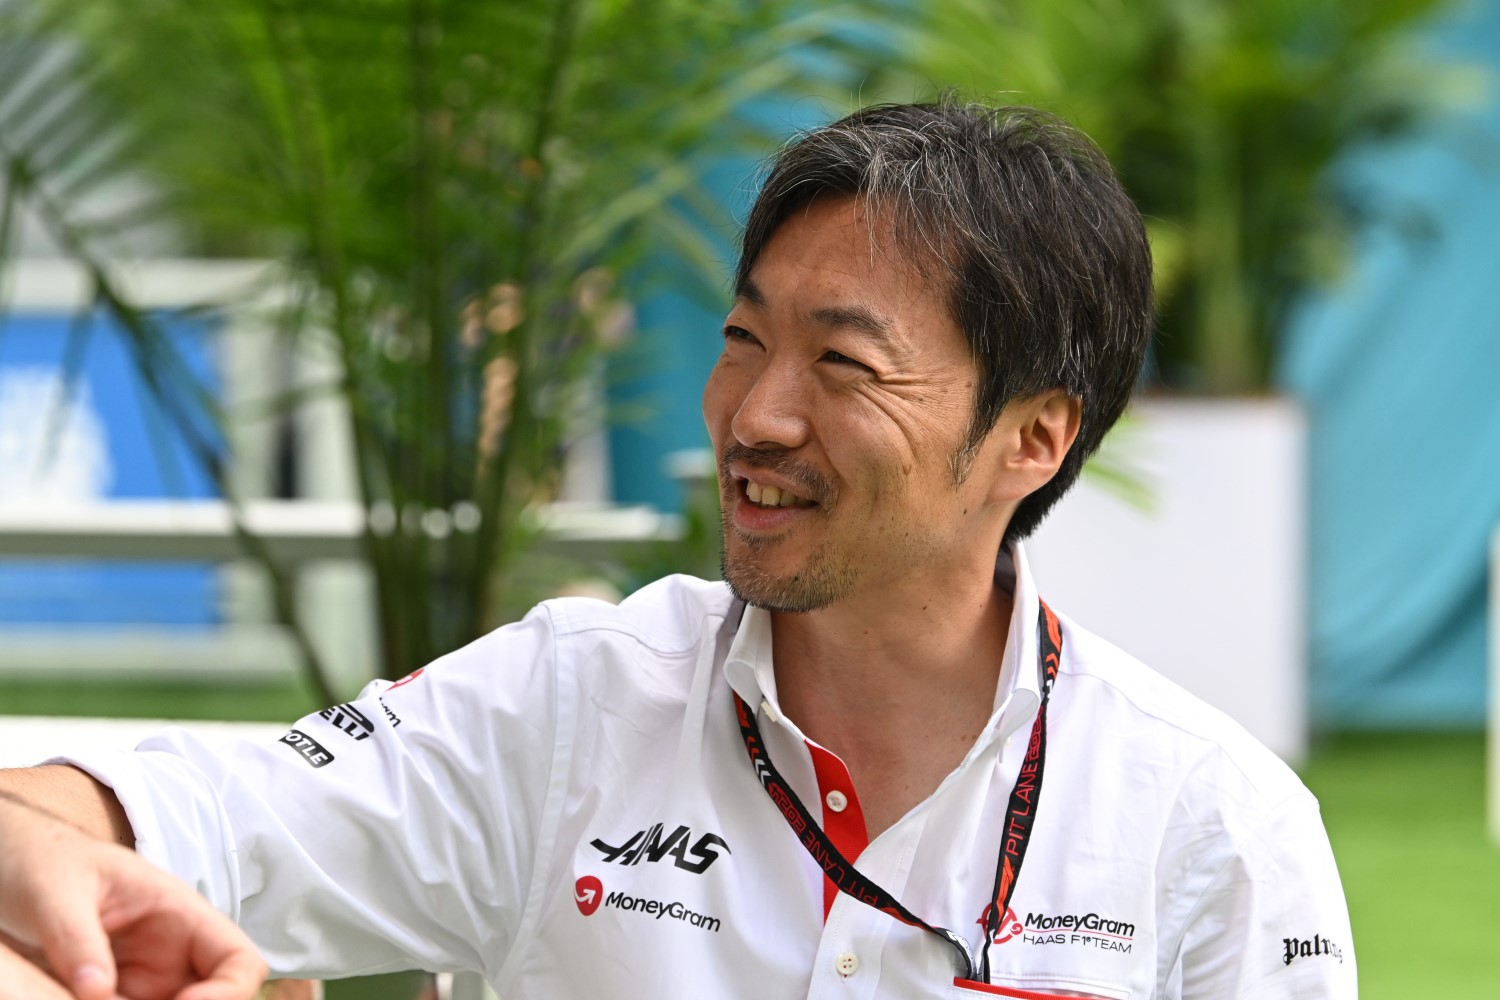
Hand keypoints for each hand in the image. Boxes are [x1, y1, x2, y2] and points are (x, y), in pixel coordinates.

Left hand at [0, 792, 266, 999]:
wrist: (14, 868)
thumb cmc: (43, 862)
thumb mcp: (56, 891)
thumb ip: (77, 938)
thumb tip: (96, 991)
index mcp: (180, 915)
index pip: (239, 960)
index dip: (229, 992)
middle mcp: (172, 955)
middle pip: (212, 998)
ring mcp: (143, 982)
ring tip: (84, 999)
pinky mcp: (112, 999)